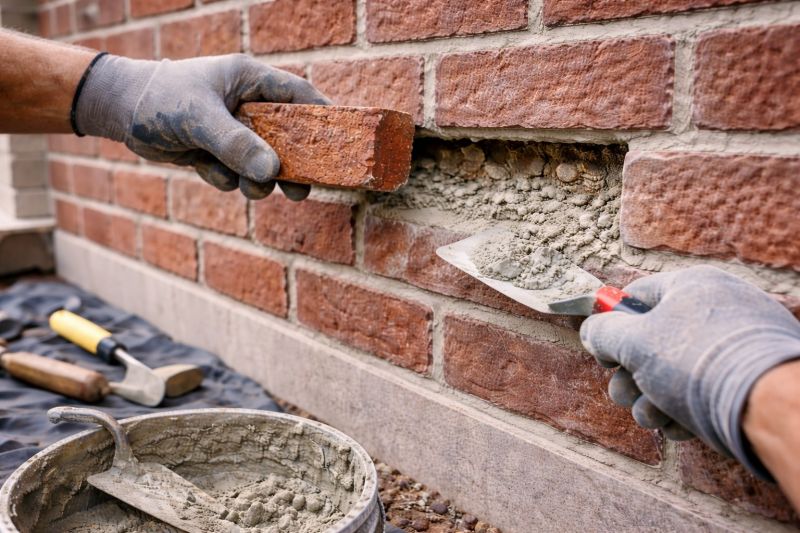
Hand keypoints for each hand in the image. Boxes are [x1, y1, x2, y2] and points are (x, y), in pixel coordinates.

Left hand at [75, 54, 329, 199]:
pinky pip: (236, 173)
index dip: (322, 117)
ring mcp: (233, 130)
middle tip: (300, 190)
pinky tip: (201, 165)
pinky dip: (224, 177)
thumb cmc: (159, 99)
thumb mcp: (200, 119)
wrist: (117, 110)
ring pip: (261, 163)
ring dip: (255, 179)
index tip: (341, 143)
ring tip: (249, 187)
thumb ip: (237, 144)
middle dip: (290, 166)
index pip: (299, 95)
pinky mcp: (218, 151)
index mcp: (250, 80)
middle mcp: (247, 105)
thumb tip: (273, 172)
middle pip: (286, 138)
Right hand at [580, 265, 799, 477]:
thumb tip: (592, 331)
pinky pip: (701, 393)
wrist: (768, 408)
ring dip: (651, 400)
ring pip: (673, 374)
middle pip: (652, 341)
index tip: (604, 352)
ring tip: (654, 416)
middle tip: (625, 392)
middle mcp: (716, 311)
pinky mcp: (745, 385)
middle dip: (630, 375)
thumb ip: (603, 333)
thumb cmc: (697, 364)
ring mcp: (733, 349)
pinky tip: (680, 427)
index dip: (612, 325)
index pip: (636, 297)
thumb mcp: (634, 342)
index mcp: (692, 286)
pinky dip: (684, 411)